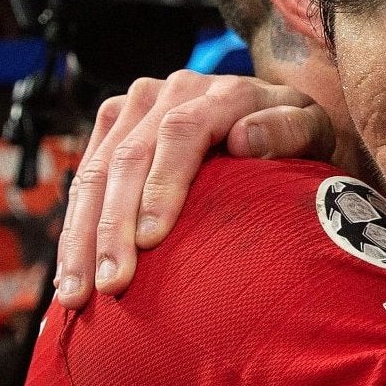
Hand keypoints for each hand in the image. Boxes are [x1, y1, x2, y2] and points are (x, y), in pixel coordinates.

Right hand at [53, 71, 333, 306]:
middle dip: (112, 227)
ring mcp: (137, 106)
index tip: (151, 240)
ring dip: (81, 237)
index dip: (161, 186)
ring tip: (76, 293)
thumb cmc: (295, 137)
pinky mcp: (114, 124)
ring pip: (94, 172)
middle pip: (128, 158)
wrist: (271, 114)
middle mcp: (172, 91)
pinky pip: (84, 179)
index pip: (181, 133)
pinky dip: (76, 228)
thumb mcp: (314, 130)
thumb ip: (290, 129)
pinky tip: (71, 272)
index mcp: (223, 92)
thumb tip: (245, 138)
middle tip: (110, 285)